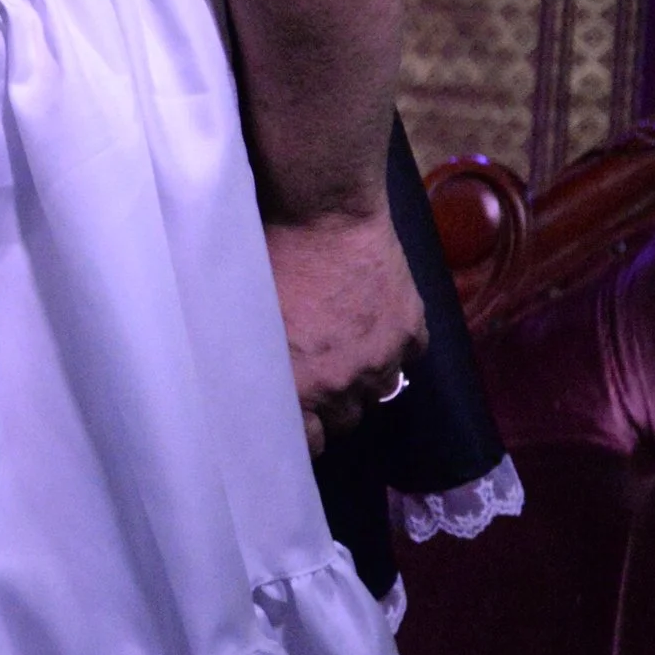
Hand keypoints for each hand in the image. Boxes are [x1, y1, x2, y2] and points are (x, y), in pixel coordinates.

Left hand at [264, 204, 426, 456]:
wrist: (319, 210)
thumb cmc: (266, 257)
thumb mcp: (243, 318)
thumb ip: (254, 364)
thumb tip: (247, 390)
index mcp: (296, 386)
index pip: (308, 444)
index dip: (302, 436)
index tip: (297, 423)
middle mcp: (342, 384)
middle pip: (345, 420)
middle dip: (331, 404)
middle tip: (319, 377)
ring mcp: (382, 358)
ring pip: (380, 391)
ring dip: (365, 377)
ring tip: (349, 349)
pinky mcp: (411, 328)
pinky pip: (410, 355)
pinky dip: (396, 345)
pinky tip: (377, 326)